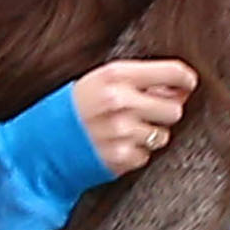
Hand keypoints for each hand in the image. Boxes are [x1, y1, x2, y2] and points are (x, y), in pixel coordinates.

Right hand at [74, 58, 195, 175]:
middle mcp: (121, 102)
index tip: (187, 84)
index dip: (185, 79)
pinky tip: (116, 145)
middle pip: (174, 109)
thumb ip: (138, 81)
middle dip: (164, 112)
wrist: (42, 144)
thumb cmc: (73, 109)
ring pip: (162, 135)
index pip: (171, 72)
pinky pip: (146, 155)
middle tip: (146, 113)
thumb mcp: (100, 81)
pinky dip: (135, 152)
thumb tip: (180, 89)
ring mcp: (122, 131)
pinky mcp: (121, 157)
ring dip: (150, 135)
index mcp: (116, 75)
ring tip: (125, 131)